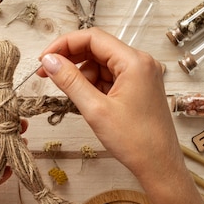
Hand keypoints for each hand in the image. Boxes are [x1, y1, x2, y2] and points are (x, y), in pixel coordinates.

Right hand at [37, 28, 182, 184]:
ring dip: (81, 75)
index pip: (93, 38)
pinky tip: (84, 100)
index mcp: (135, 62)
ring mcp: (141, 75)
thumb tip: (49, 61)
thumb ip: (70, 81)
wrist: (159, 165)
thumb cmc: (135, 141)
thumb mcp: (95, 110)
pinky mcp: (138, 88)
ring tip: (70, 96)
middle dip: (70, 60)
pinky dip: (93, 85)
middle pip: (97, 49)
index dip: (64, 44)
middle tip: (46, 74)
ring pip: (101, 64)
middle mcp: (140, 63)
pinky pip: (109, 78)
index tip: (44, 59)